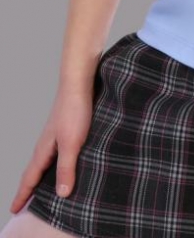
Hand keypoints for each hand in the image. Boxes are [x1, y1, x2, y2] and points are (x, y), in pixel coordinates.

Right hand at [9, 83, 95, 213]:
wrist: (78, 85)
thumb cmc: (74, 111)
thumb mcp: (72, 143)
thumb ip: (66, 168)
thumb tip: (61, 194)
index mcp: (43, 151)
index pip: (29, 179)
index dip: (22, 195)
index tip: (13, 210)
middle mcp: (45, 146)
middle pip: (33, 172)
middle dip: (28, 189)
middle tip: (24, 205)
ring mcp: (54, 138)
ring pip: (44, 164)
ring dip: (40, 178)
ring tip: (43, 191)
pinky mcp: (65, 131)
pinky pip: (54, 155)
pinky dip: (53, 166)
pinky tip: (63, 167)